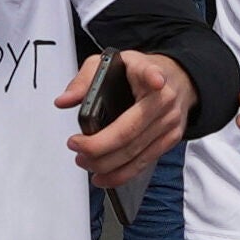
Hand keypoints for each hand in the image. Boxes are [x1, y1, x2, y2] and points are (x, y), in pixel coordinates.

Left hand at [66, 43, 197, 189]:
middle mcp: (164, 100)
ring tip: (83, 161)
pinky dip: (122, 174)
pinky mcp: (171, 139)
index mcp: (149, 73)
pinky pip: (145, 162)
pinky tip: (103, 176)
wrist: (175, 80)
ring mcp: (170, 122)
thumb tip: (64, 101)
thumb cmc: (138, 72)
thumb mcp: (109, 63)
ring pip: (136, 152)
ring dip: (106, 164)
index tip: (155, 80)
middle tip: (76, 146)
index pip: (152, 74)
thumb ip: (85, 79)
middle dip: (98, 146)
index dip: (153, 77)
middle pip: (130, 130)